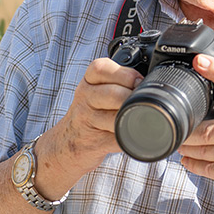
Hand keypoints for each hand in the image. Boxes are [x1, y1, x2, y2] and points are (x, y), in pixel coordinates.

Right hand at [33, 58, 142, 197]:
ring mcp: (87, 122)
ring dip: (132, 119)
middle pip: (113, 94)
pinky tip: (136, 136)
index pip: (102, 68)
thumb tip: (149, 81)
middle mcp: (84, 99)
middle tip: (142, 101)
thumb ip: (116, 82)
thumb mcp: (95, 91)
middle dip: (132, 98)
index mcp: (88, 82)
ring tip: (139, 118)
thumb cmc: (89, 113)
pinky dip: (130, 138)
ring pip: (115, 119)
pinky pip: (117, 140)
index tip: (138, 81)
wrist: (64, 144)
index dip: (125, 73)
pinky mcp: (93, 143)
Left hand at [178, 54, 213, 208]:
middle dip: (188, 131)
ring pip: (206, 150)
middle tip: (178, 126)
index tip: (199, 60)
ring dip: (188, 148)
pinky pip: (209, 169)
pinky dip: (194, 165)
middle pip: (208, 129)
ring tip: (181, 143)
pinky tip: (189, 160)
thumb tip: (210, 98)